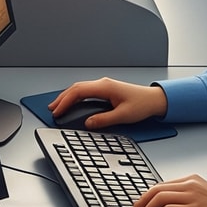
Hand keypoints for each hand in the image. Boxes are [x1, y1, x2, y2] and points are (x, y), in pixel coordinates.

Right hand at [49, 77, 165, 128]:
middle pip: (76, 88)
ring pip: (79, 88)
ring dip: (67, 97)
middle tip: (52, 109)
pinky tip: (72, 103)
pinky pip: (85, 91)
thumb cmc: (142, 104)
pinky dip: (75, 97)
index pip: (78, 92)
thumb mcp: (123, 115)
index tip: (57, 111)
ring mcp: (103, 85)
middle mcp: (102, 84)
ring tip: (57, 106)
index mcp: (105, 87)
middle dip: (62, 98)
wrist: (154, 99)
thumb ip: (104, 119)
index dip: (65, 101)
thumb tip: (88, 123)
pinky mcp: (105, 89)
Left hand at [134, 174, 206, 206]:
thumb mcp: (205, 196)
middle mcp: (191, 184)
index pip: (163, 184)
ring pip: (160, 198)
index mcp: (193, 179)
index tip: (141, 202)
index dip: (149, 194)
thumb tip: (169, 205)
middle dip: (143, 200)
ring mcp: (192, 196)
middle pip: (157, 189)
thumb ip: (189, 196)